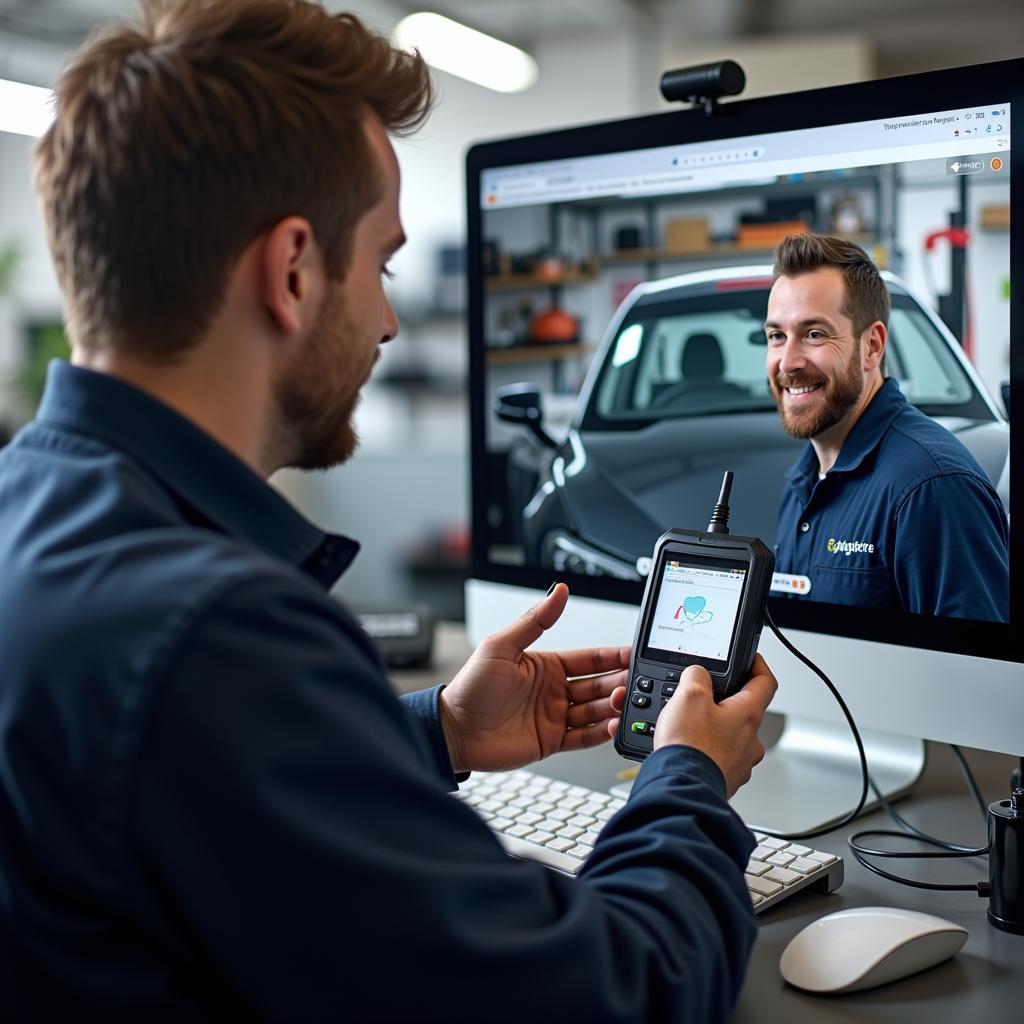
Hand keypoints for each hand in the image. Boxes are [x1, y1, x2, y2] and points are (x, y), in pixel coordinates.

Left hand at [439, 584, 629, 772]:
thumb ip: (534, 620)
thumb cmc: (470, 687)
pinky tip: (612, 726)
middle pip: (597, 685)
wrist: (454, 731)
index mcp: (545, 665)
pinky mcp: (552, 741)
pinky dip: (600, 733)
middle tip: (636, 681)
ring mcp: (554, 716)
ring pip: (595, 710)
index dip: (612, 656)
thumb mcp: (502, 645)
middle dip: (618, 682)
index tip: (633, 653)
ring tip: (625, 702)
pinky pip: (584, 737)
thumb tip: (558, 592)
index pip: (589, 658)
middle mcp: (553, 690)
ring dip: (613, 706)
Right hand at [653, 655, 776, 796]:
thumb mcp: (688, 695)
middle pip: (745, 711)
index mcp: (748, 714)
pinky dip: (707, 750)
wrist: (681, 788)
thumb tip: (698, 674)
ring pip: (732, 736)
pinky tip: (688, 749)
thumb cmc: (690, 746)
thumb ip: (697, 676)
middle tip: (704, 697)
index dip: (757, 665)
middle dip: (726, 701)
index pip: (765, 681)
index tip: (750, 659)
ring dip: (715, 728)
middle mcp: (750, 740)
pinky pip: (719, 757)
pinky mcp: (725, 778)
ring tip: (689, 726)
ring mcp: (739, 762)